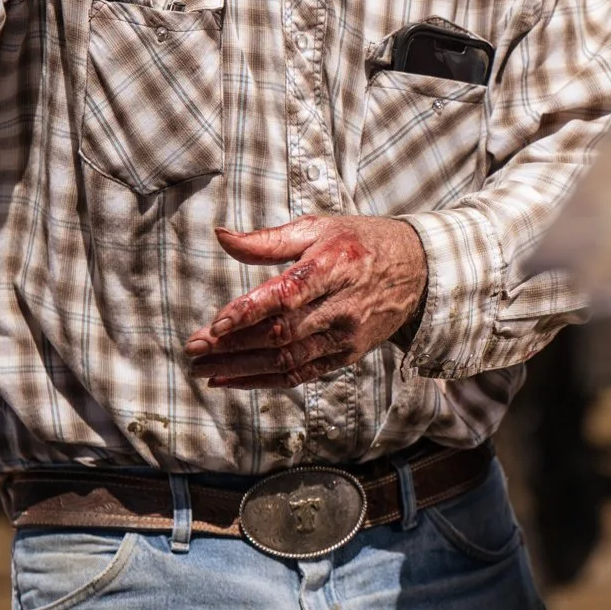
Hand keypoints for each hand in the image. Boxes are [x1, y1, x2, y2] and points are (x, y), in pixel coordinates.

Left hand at [185, 216, 427, 389]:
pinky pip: (301, 374)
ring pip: (288, 359)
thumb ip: (267, 239)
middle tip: (194, 348)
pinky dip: (263, 380)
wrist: (416, 271)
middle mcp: (342, 305)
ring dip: (241, 367)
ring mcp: (346, 335)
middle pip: (282, 332)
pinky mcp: (347, 355)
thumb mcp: (317, 228)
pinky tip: (230, 380)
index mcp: (334, 266)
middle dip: (234, 343)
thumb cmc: (357, 243)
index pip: (289, 293)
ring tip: (203, 369)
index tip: (217, 322)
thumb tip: (221, 235)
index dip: (252, 309)